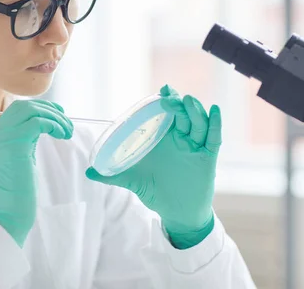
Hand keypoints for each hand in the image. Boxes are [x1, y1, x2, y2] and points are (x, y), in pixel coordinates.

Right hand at [0, 99, 73, 246]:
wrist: (10, 212)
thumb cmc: (19, 191)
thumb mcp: (21, 158)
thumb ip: (26, 139)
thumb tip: (45, 122)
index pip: (16, 110)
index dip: (40, 107)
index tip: (59, 114)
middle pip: (23, 106)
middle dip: (48, 109)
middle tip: (66, 122)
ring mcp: (1, 138)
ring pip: (31, 111)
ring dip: (55, 118)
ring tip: (68, 132)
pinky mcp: (14, 144)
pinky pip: (37, 122)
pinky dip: (54, 125)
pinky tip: (62, 135)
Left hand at [86, 85, 221, 248]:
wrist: (176, 213)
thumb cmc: (157, 191)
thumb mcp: (133, 181)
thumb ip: (112, 175)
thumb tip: (88, 172)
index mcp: (165, 139)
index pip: (168, 115)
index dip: (166, 101)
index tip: (163, 90)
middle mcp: (182, 139)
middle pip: (184, 116)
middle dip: (179, 105)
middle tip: (170, 97)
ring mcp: (196, 147)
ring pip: (198, 124)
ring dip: (194, 111)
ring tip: (188, 101)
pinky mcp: (208, 158)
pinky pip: (213, 138)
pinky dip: (215, 124)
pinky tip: (215, 111)